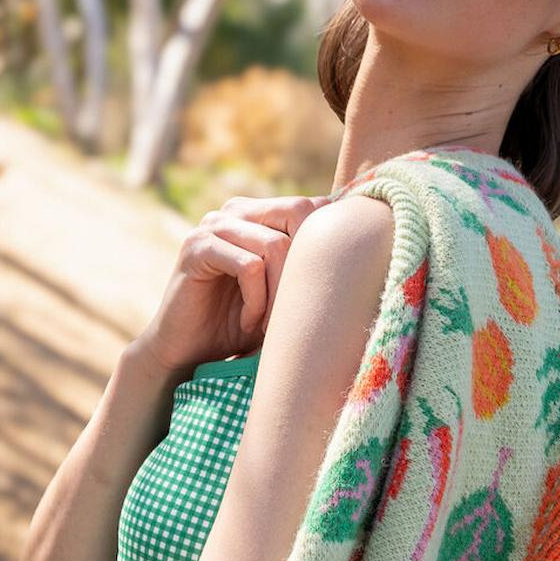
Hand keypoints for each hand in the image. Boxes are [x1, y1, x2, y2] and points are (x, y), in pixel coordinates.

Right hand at [135, 192, 332, 374]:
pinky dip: (256, 301)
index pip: (313, 206)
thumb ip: (312, 270)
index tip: (321, 295)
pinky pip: (248, 265)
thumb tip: (372, 252)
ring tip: (268, 326)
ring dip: (279, 294)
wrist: (188, 354)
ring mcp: (213, 225)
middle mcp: (237, 210)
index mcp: (261, 213)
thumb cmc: (243, 328)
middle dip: (305, 268)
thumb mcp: (287, 295)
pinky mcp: (196, 247)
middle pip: (299, 212)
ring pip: (275, 245)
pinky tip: (248, 324)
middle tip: (296, 311)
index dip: (326, 247)